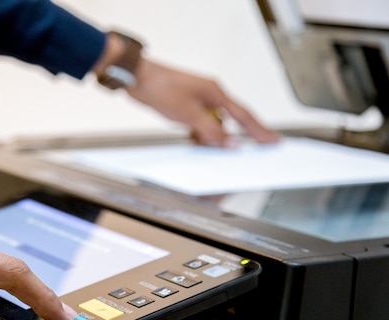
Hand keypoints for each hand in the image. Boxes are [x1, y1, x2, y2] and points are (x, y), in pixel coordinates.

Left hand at [128, 58, 279, 146]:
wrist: (137, 79)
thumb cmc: (161, 88)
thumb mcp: (189, 115)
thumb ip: (212, 131)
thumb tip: (231, 143)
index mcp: (216, 93)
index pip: (244, 116)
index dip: (259, 131)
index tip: (272, 141)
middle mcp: (210, 96)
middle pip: (229, 122)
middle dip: (231, 137)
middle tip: (243, 150)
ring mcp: (198, 101)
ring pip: (212, 125)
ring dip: (208, 137)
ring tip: (200, 142)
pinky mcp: (186, 106)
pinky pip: (199, 124)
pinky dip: (197, 133)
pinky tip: (191, 138)